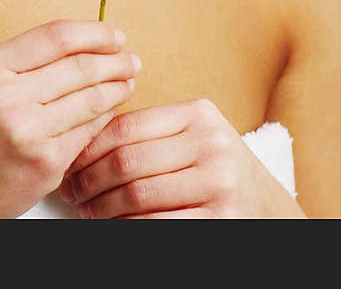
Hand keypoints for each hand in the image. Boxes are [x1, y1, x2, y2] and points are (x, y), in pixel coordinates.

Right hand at [0, 19, 141, 217]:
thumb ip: (27, 60)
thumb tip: (86, 42)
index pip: (56, 36)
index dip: (93, 32)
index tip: (114, 34)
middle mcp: (7, 96)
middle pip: (80, 66)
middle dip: (115, 60)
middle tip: (131, 59)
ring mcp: (27, 131)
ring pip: (91, 98)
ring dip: (117, 88)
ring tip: (127, 81)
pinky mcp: (46, 162)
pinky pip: (89, 131)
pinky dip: (104, 118)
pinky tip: (109, 112)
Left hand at [57, 97, 305, 217]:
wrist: (270, 211)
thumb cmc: (218, 172)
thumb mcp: (193, 139)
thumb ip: (150, 133)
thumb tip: (81, 140)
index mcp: (199, 114)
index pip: (125, 126)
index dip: (88, 147)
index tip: (70, 162)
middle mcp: (212, 144)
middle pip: (126, 161)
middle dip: (89, 180)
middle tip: (71, 192)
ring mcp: (220, 183)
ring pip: (136, 194)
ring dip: (102, 208)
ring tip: (87, 212)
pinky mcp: (221, 220)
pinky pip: (155, 224)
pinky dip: (126, 227)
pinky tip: (113, 227)